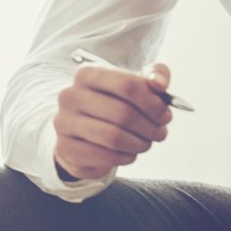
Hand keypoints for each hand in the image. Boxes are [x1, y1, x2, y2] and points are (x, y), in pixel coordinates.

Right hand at [50, 61, 174, 181]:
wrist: (81, 130)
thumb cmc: (112, 103)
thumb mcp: (134, 83)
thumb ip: (154, 75)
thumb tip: (159, 83)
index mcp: (87, 73)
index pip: (127, 85)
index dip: (153, 103)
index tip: (165, 114)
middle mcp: (71, 95)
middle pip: (123, 113)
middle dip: (150, 127)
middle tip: (160, 132)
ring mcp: (65, 122)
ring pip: (114, 137)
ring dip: (139, 143)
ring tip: (146, 143)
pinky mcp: (65, 147)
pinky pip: (104, 156)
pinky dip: (125, 157)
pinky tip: (129, 152)